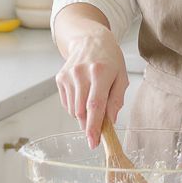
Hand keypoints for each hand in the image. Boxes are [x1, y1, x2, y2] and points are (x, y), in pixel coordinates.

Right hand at [55, 31, 129, 148]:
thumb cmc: (110, 59)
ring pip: (73, 110)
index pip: (95, 105)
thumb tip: (110, 121)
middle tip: (96, 132)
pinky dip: (75, 108)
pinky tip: (83, 97)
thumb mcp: (121, 77)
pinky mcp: (60, 78)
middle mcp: (81, 73)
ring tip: (92, 105)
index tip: (94, 142)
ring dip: (82, 117)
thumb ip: (116, 100)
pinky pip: (66, 104)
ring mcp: (68, 76)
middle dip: (89, 126)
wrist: (90, 39)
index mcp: (100, 73)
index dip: (94, 126)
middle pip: (81, 111)